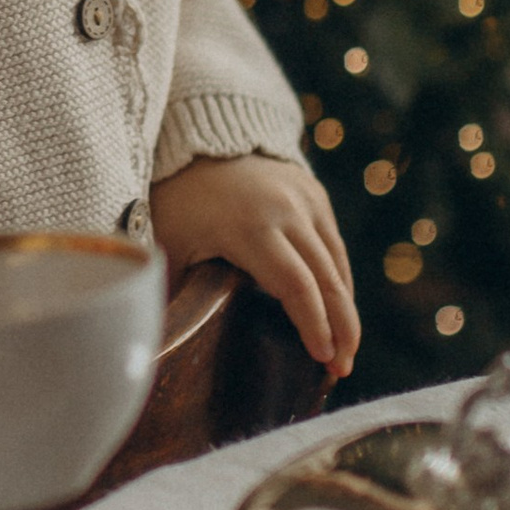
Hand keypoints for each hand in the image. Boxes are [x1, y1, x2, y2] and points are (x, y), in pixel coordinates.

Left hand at [151, 150, 359, 378]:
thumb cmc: (179, 201)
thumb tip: (163, 349)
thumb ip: (176, 293)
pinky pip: (334, 244)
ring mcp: (305, 200)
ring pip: (336, 263)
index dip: (313, 325)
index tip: (323, 359)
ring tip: (345, 350)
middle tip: (342, 369)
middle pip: (327, 278)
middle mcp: (286, 212)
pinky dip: (339, 280)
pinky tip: (339, 310)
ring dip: (346, 308)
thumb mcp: (170, 245)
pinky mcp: (314, 194)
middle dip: (341, 327)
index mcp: (249, 228)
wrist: (200, 140)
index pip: (295, 285)